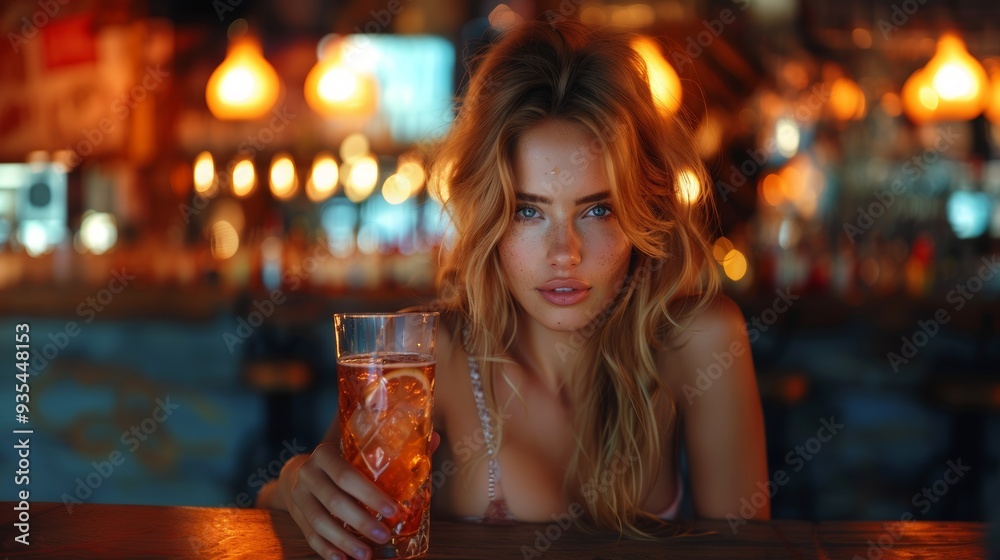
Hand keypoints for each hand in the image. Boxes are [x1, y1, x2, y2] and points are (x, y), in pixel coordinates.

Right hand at [280, 432, 441, 559]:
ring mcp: (299, 497)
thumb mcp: (358, 452)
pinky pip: (311, 536)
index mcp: (325, 454)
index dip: (370, 494)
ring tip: (367, 555)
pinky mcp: (296, 516)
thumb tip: (434, 438)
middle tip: (384, 535)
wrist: (299, 473)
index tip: (393, 510)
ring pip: (320, 522)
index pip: (346, 474)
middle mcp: (308, 473)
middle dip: (361, 522)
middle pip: (334, 501)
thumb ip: (394, 449)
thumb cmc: (342, 462)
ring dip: (345, 541)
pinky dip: (327, 550)